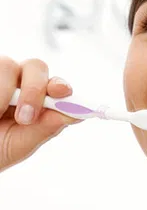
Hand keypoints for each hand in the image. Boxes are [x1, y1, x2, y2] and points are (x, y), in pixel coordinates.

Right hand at [0, 56, 82, 172]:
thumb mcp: (19, 144)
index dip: (61, 86)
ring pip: (9, 65)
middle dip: (35, 89)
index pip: (55, 85)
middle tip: (26, 117)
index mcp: (37, 99)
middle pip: (36, 66)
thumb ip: (45, 128)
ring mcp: (0, 76)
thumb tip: (75, 114)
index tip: (63, 92)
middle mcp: (19, 82)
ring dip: (4, 93)